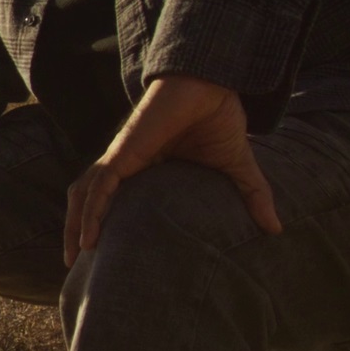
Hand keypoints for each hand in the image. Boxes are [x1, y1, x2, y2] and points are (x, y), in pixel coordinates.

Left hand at [63, 74, 280, 268]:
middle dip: (77, 230)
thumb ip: (253, 197)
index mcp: (147, 168)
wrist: (214, 86)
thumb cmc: (220, 119)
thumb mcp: (237, 168)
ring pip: (86, 195)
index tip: (102, 256)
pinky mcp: (123, 153)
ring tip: (74, 258)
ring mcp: (122, 158)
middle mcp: (127, 164)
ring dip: (75, 225)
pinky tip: (88, 238)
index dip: (102, 224)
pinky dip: (90, 212)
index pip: (114, 199)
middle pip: (90, 199)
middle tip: (74, 264)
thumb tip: (276, 228)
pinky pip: (99, 187)